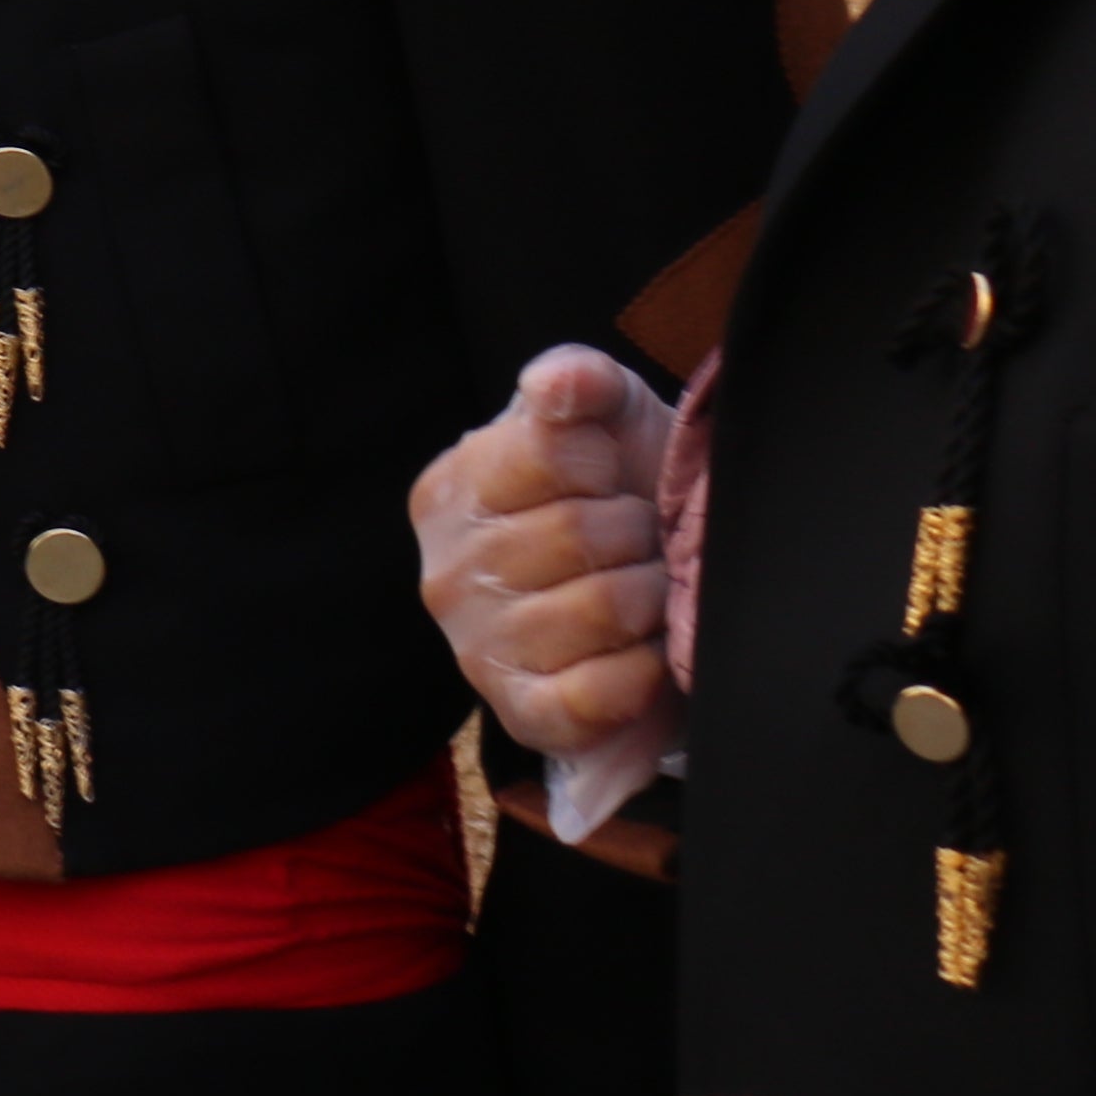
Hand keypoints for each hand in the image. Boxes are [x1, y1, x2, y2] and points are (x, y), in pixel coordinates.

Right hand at [411, 347, 682, 765]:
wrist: (646, 594)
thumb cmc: (618, 497)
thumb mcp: (604, 418)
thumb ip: (579, 382)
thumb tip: (557, 383)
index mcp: (449, 493)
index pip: (546, 454)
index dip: (606, 464)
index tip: (610, 477)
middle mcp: (445, 575)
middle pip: (579, 534)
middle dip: (638, 534)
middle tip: (638, 544)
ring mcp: (477, 651)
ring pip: (600, 609)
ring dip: (650, 598)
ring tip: (645, 593)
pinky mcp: (522, 713)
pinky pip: (595, 692)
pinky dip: (642, 670)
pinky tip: (643, 651)